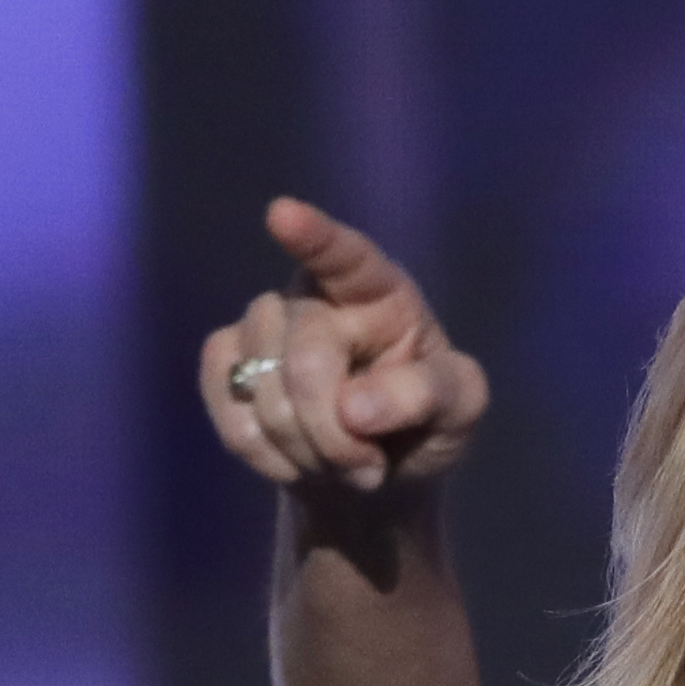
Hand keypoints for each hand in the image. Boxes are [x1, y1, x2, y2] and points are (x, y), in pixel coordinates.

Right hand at [198, 198, 490, 496]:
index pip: (345, 256)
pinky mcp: (224, 365)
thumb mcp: (460, 408)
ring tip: (343, 460)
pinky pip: (233, 419)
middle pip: (307, 359)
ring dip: (309, 451)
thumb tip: (354, 408)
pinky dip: (271, 458)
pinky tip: (300, 461)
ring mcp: (262, 326)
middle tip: (370, 468)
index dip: (314, 237)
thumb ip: (428, 395)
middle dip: (336, 433)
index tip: (283, 215)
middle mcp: (313, 296)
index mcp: (379, 290)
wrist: (374, 470)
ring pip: (264, 394)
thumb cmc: (426, 422)